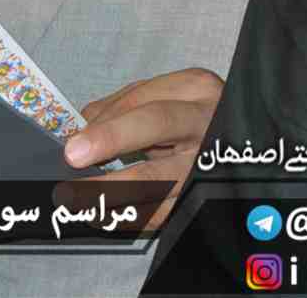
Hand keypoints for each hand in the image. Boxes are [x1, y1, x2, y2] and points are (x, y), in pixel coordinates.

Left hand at [60, 67, 223, 227]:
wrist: (235, 140)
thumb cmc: (192, 116)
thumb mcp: (165, 98)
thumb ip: (122, 106)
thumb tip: (79, 128)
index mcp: (194, 88)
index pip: (144, 103)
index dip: (105, 125)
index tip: (72, 145)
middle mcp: (206, 119)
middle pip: (157, 125)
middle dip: (111, 140)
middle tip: (75, 160)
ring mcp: (209, 160)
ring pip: (162, 178)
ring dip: (114, 192)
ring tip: (79, 200)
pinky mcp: (207, 195)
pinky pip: (167, 212)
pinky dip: (132, 218)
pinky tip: (104, 216)